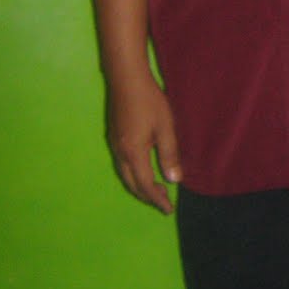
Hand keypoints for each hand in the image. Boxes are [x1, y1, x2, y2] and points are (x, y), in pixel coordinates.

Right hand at [105, 70, 181, 213]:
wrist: (126, 79)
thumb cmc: (149, 101)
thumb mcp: (165, 127)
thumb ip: (169, 154)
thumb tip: (174, 180)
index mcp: (134, 153)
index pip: (145, 185)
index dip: (157, 199)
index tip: (169, 209)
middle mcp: (120, 153)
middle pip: (132, 183)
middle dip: (147, 196)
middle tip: (163, 203)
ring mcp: (114, 145)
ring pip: (125, 175)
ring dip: (139, 186)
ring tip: (155, 190)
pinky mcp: (114, 137)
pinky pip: (123, 165)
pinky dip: (134, 175)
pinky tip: (143, 170)